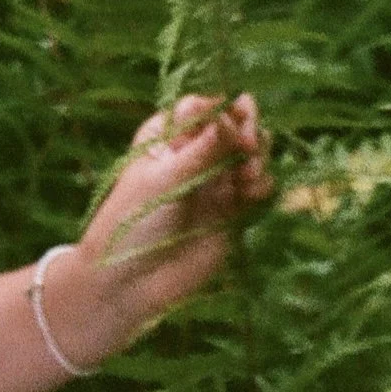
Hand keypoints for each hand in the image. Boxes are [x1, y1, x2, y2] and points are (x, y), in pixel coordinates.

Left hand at [47, 93, 272, 366]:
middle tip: (248, 146)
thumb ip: (204, 149)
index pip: (204, 108)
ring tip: (248, 175)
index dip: (223, 111)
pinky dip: (261, 184)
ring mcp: (213, 183)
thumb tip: (233, 114)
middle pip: (235, 128)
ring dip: (258, 157)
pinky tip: (253, 192)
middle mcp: (193, 156)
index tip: (233, 123)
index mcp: (166, 138)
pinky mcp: (230, 212)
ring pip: (250, 155)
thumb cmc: (131, 224)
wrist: (128, 283)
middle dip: (248, 130)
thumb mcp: (165, 179)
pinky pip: (256, 188)